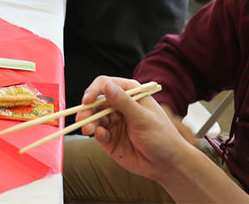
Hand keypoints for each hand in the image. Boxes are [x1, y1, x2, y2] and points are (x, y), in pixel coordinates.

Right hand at [76, 76, 196, 181]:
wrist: (166, 163)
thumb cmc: (161, 135)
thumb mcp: (142, 117)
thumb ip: (123, 102)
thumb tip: (105, 85)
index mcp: (131, 94)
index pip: (107, 85)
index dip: (95, 90)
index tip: (87, 101)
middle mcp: (121, 106)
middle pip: (97, 102)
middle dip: (88, 110)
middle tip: (82, 119)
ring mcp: (115, 123)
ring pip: (95, 118)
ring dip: (89, 122)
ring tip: (87, 129)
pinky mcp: (111, 140)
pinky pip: (99, 133)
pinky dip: (97, 134)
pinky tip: (102, 136)